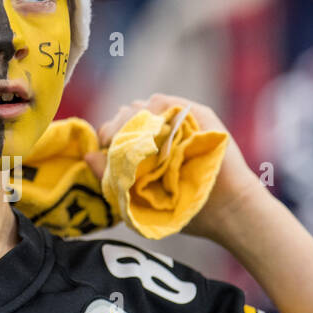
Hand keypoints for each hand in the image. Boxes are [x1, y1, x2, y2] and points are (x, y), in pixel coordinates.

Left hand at [84, 93, 268, 243]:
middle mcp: (164, 130)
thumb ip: (112, 177)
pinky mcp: (198, 115)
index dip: (108, 135)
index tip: (104, 148)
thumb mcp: (141, 197)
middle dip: (117, 126)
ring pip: (144, 104)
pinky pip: (166, 101)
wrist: (225, 210)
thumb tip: (87, 155)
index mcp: (151, 147)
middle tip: (114, 143)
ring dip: (132, 119)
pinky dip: (153, 111)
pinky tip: (150, 130)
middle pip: (127, 112)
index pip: (119, 127)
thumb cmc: (186, 208)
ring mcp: (181, 120)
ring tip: (133, 141)